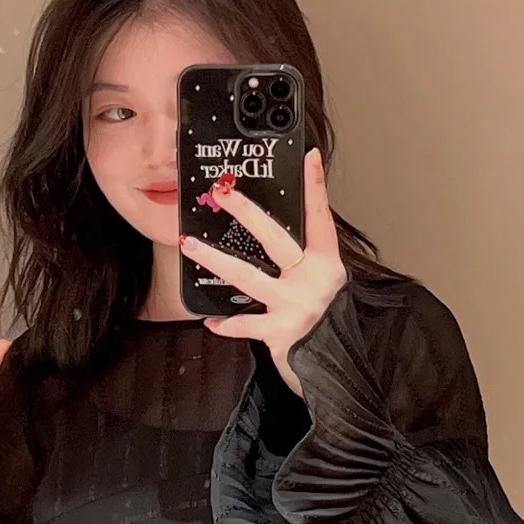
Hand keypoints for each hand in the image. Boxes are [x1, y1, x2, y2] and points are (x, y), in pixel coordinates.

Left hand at [179, 147, 346, 394]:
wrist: (335, 367)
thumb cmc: (325, 322)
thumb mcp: (322, 283)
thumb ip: (303, 259)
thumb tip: (270, 229)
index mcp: (326, 263)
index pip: (320, 218)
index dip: (315, 186)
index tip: (308, 156)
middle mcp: (314, 280)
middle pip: (275, 238)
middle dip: (246, 212)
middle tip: (222, 191)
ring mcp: (296, 305)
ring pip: (248, 276)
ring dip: (215, 259)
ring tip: (189, 245)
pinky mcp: (280, 332)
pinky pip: (245, 325)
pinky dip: (227, 324)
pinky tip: (209, 321)